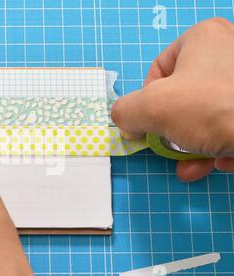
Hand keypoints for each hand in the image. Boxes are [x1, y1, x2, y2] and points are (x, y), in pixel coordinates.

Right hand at [111, 18, 233, 181]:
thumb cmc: (209, 108)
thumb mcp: (151, 108)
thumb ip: (125, 111)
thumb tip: (126, 123)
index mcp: (203, 38)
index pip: (159, 70)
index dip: (148, 101)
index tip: (149, 123)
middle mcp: (230, 52)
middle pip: (183, 97)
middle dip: (172, 131)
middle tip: (170, 146)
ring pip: (208, 116)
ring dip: (193, 146)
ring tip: (191, 165)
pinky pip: (231, 125)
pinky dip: (222, 146)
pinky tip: (222, 161)